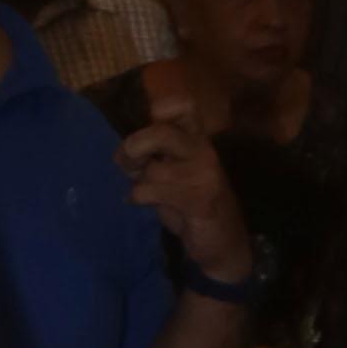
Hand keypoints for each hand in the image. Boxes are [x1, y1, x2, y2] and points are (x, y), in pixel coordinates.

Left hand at [118, 65, 254, 285]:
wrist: (222, 242)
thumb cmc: (192, 202)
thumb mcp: (173, 171)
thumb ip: (153, 156)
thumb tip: (123, 151)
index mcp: (197, 139)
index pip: (185, 105)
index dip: (162, 107)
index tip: (149, 123)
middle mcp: (203, 151)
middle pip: (162, 133)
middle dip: (135, 146)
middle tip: (128, 162)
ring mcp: (204, 176)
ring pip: (153, 170)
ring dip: (139, 183)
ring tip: (146, 192)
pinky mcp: (199, 200)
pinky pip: (153, 192)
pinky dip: (140, 198)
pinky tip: (147, 204)